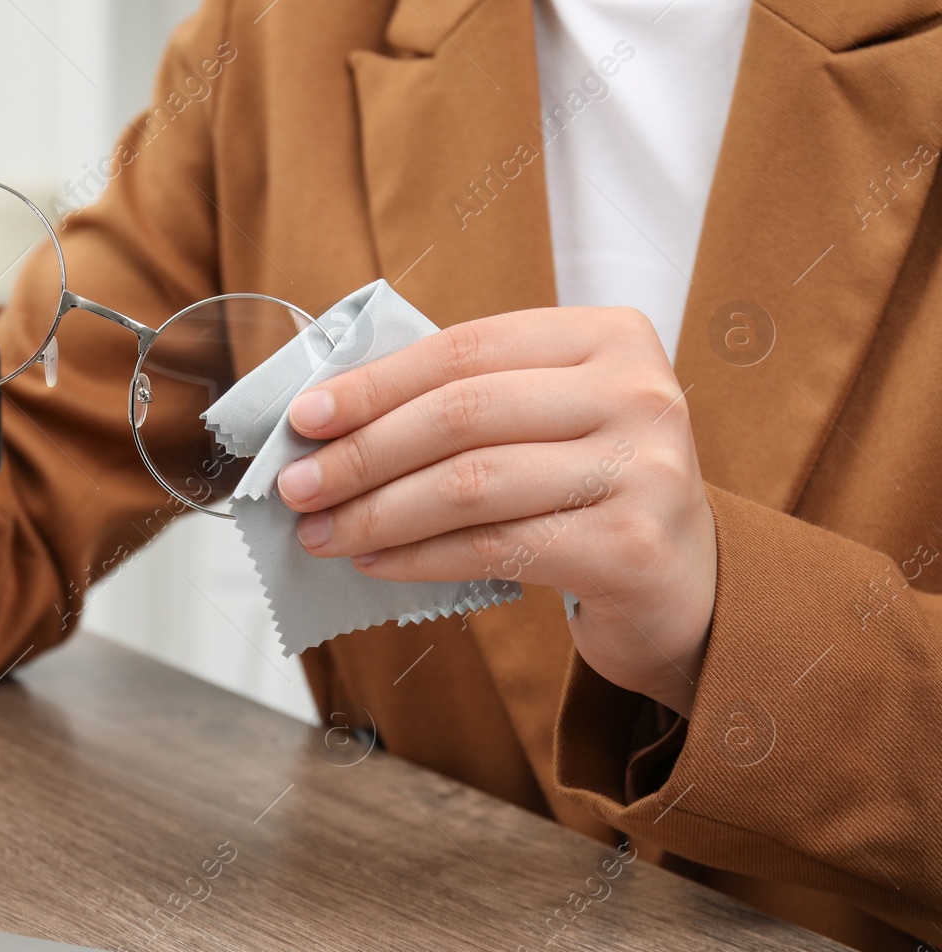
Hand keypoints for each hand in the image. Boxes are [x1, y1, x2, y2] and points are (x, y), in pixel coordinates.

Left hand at [276, 307, 716, 714]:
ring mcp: (643, 469)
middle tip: (297, 486)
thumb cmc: (591, 490)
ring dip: (376, 512)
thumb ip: (464, 402)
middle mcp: (637, 392)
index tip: (305, 418)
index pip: (464, 350)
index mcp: (608, 336)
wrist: (686, 582)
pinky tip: (375, 562)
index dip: (374, 383)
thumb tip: (330, 420)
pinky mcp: (633, 546)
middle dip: (361, 453)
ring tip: (322, 532)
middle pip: (461, 415)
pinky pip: (494, 547)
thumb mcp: (546, 420)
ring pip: (471, 484)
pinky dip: (419, 556)